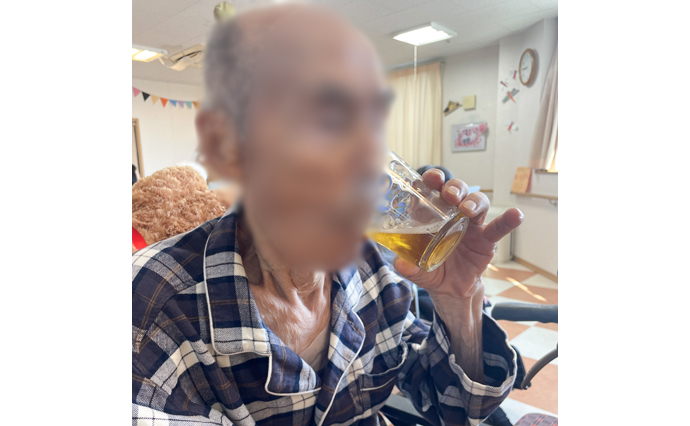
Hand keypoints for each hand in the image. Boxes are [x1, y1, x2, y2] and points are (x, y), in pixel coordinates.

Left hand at [393, 169, 523, 300]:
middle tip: (449, 195)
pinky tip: (515, 215)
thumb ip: (408, 266)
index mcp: (433, 215)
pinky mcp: (487, 239)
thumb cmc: (431, 269)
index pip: (432, 190)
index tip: (430, 177)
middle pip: (457, 191)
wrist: (450, 290)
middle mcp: (453, 214)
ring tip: (468, 209)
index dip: (432, 179)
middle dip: (454, 187)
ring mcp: (472, 224)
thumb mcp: (416, 269)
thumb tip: (399, 263)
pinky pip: (499, 227)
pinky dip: (508, 220)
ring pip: (477, 202)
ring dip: (474, 201)